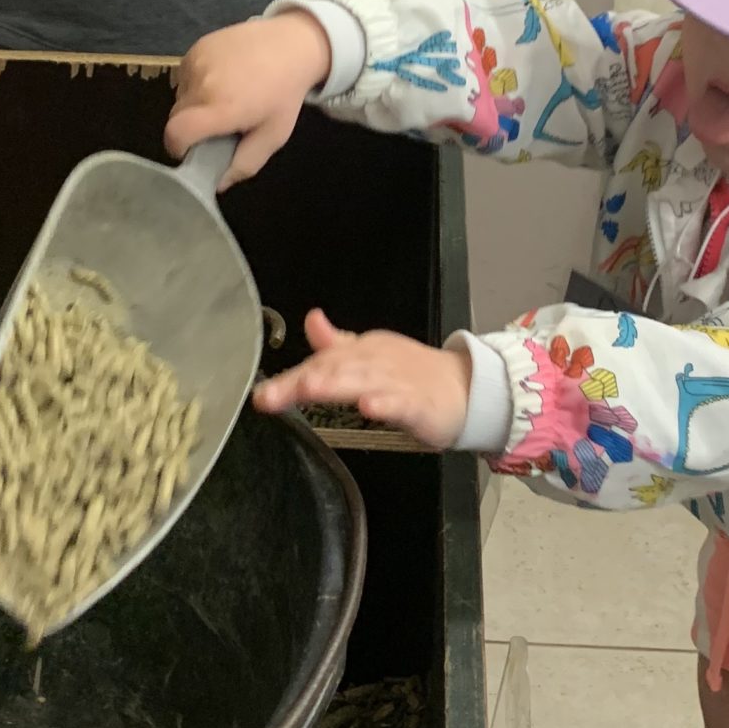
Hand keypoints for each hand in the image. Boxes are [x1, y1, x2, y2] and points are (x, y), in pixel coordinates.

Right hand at [166, 13, 331, 184]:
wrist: (291, 44)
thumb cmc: (284, 94)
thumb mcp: (273, 136)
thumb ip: (245, 164)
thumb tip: (218, 184)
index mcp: (221, 108)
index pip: (176, 133)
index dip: (177, 147)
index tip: (191, 150)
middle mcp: (203, 83)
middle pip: (176, 117)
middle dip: (190, 127)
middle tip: (216, 125)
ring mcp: (196, 61)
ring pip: (179, 96)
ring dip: (193, 104)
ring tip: (222, 99)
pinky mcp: (196, 47)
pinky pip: (184, 75)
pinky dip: (195, 83)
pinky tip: (220, 79)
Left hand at [254, 310, 471, 449]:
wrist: (466, 388)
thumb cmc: (414, 375)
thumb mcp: (371, 355)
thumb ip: (337, 344)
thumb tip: (311, 320)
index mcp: (362, 351)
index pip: (321, 361)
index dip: (290, 378)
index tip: (262, 396)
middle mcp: (376, 362)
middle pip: (334, 369)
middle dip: (302, 381)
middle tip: (272, 394)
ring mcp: (398, 381)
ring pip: (362, 381)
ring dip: (335, 384)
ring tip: (308, 388)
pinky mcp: (420, 404)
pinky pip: (401, 403)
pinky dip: (385, 403)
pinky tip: (370, 407)